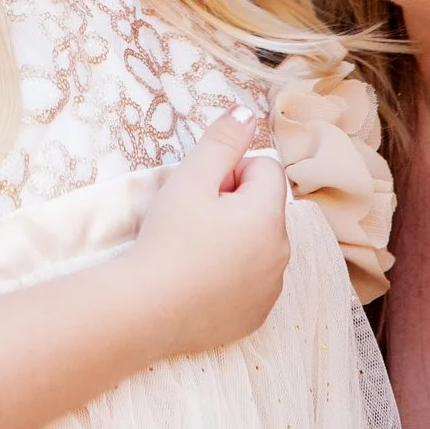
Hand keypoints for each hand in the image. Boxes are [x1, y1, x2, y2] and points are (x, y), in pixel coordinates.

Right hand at [124, 104, 290, 355]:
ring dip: (235, 239)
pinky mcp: (256, 316)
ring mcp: (271, 288)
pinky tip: (199, 281)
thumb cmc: (168, 238)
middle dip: (234, 205)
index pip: (265, 169)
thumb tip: (246, 113)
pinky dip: (232, 275)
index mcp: (269, 215)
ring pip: (259, 245)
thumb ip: (222, 141)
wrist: (147, 309)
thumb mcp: (190, 179)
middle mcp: (282, 253)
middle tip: (192, 220)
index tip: (201, 191)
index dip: (230, 172)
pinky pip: (252, 281)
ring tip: (193, 252)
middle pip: (264, 208)